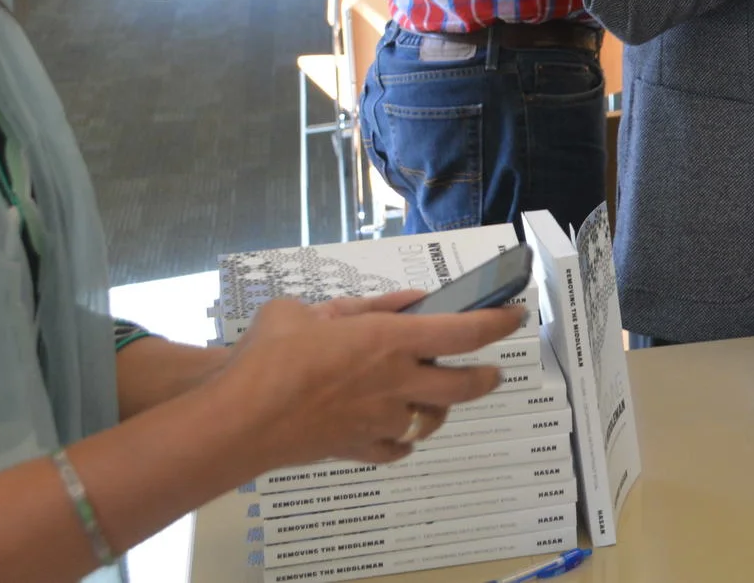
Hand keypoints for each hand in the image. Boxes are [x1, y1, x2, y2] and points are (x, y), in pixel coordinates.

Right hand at [211, 293, 521, 473]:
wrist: (239, 419)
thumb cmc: (270, 356)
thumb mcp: (311, 310)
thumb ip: (363, 307)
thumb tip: (404, 302)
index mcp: (390, 340)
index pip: (464, 331)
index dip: (497, 322)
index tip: (514, 315)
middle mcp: (396, 382)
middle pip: (464, 385)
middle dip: (485, 377)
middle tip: (492, 372)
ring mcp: (381, 420)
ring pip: (432, 420)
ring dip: (440, 408)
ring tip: (435, 398)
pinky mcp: (359, 449)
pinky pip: (398, 449)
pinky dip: (404, 439)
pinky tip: (397, 430)